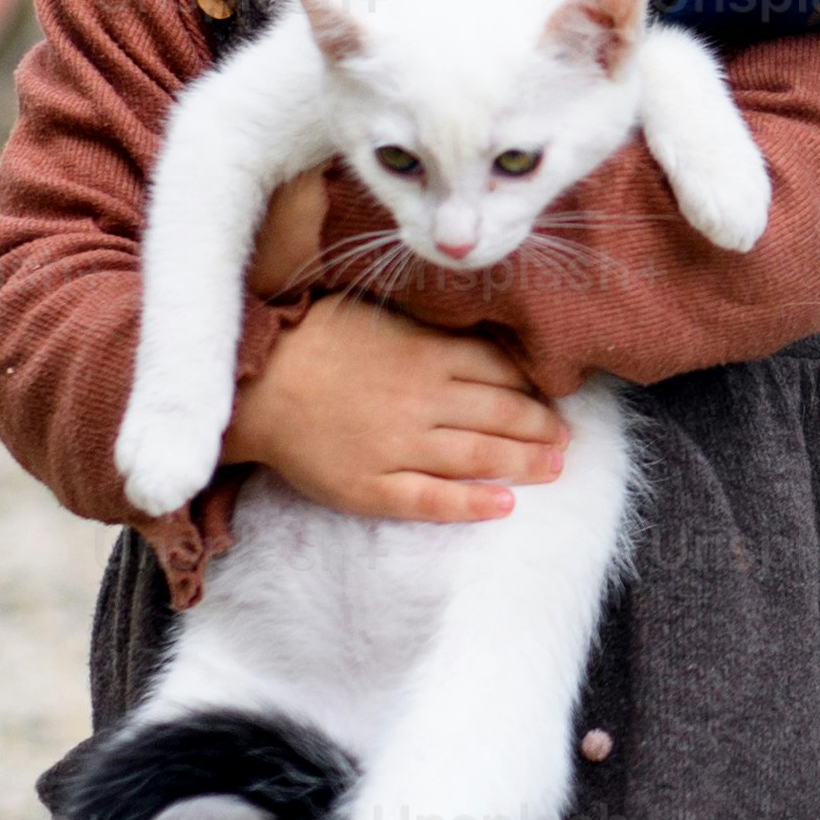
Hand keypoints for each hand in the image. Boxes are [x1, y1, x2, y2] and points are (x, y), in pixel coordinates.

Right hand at [225, 296, 567, 523]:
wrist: (253, 382)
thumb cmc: (312, 338)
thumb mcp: (377, 313)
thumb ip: (426, 324)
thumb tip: (475, 324)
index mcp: (425, 354)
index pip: (500, 370)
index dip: (534, 385)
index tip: (556, 394)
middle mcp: (422, 400)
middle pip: (500, 413)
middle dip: (541, 427)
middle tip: (567, 438)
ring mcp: (398, 446)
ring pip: (478, 456)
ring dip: (524, 463)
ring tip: (554, 467)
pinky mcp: (371, 486)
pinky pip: (431, 499)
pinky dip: (473, 503)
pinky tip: (505, 505)